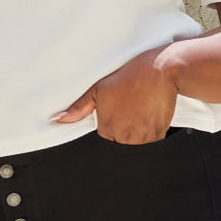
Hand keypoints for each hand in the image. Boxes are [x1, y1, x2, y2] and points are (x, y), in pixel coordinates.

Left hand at [49, 46, 177, 143]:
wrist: (160, 70)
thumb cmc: (132, 76)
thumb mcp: (99, 89)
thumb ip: (79, 108)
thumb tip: (59, 119)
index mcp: (108, 128)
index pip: (102, 145)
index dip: (107, 134)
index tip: (113, 124)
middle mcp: (125, 137)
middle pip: (118, 149)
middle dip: (120, 139)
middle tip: (127, 118)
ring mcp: (143, 138)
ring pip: (134, 150)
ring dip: (134, 139)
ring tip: (137, 118)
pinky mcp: (158, 134)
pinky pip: (150, 145)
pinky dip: (148, 137)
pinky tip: (146, 119)